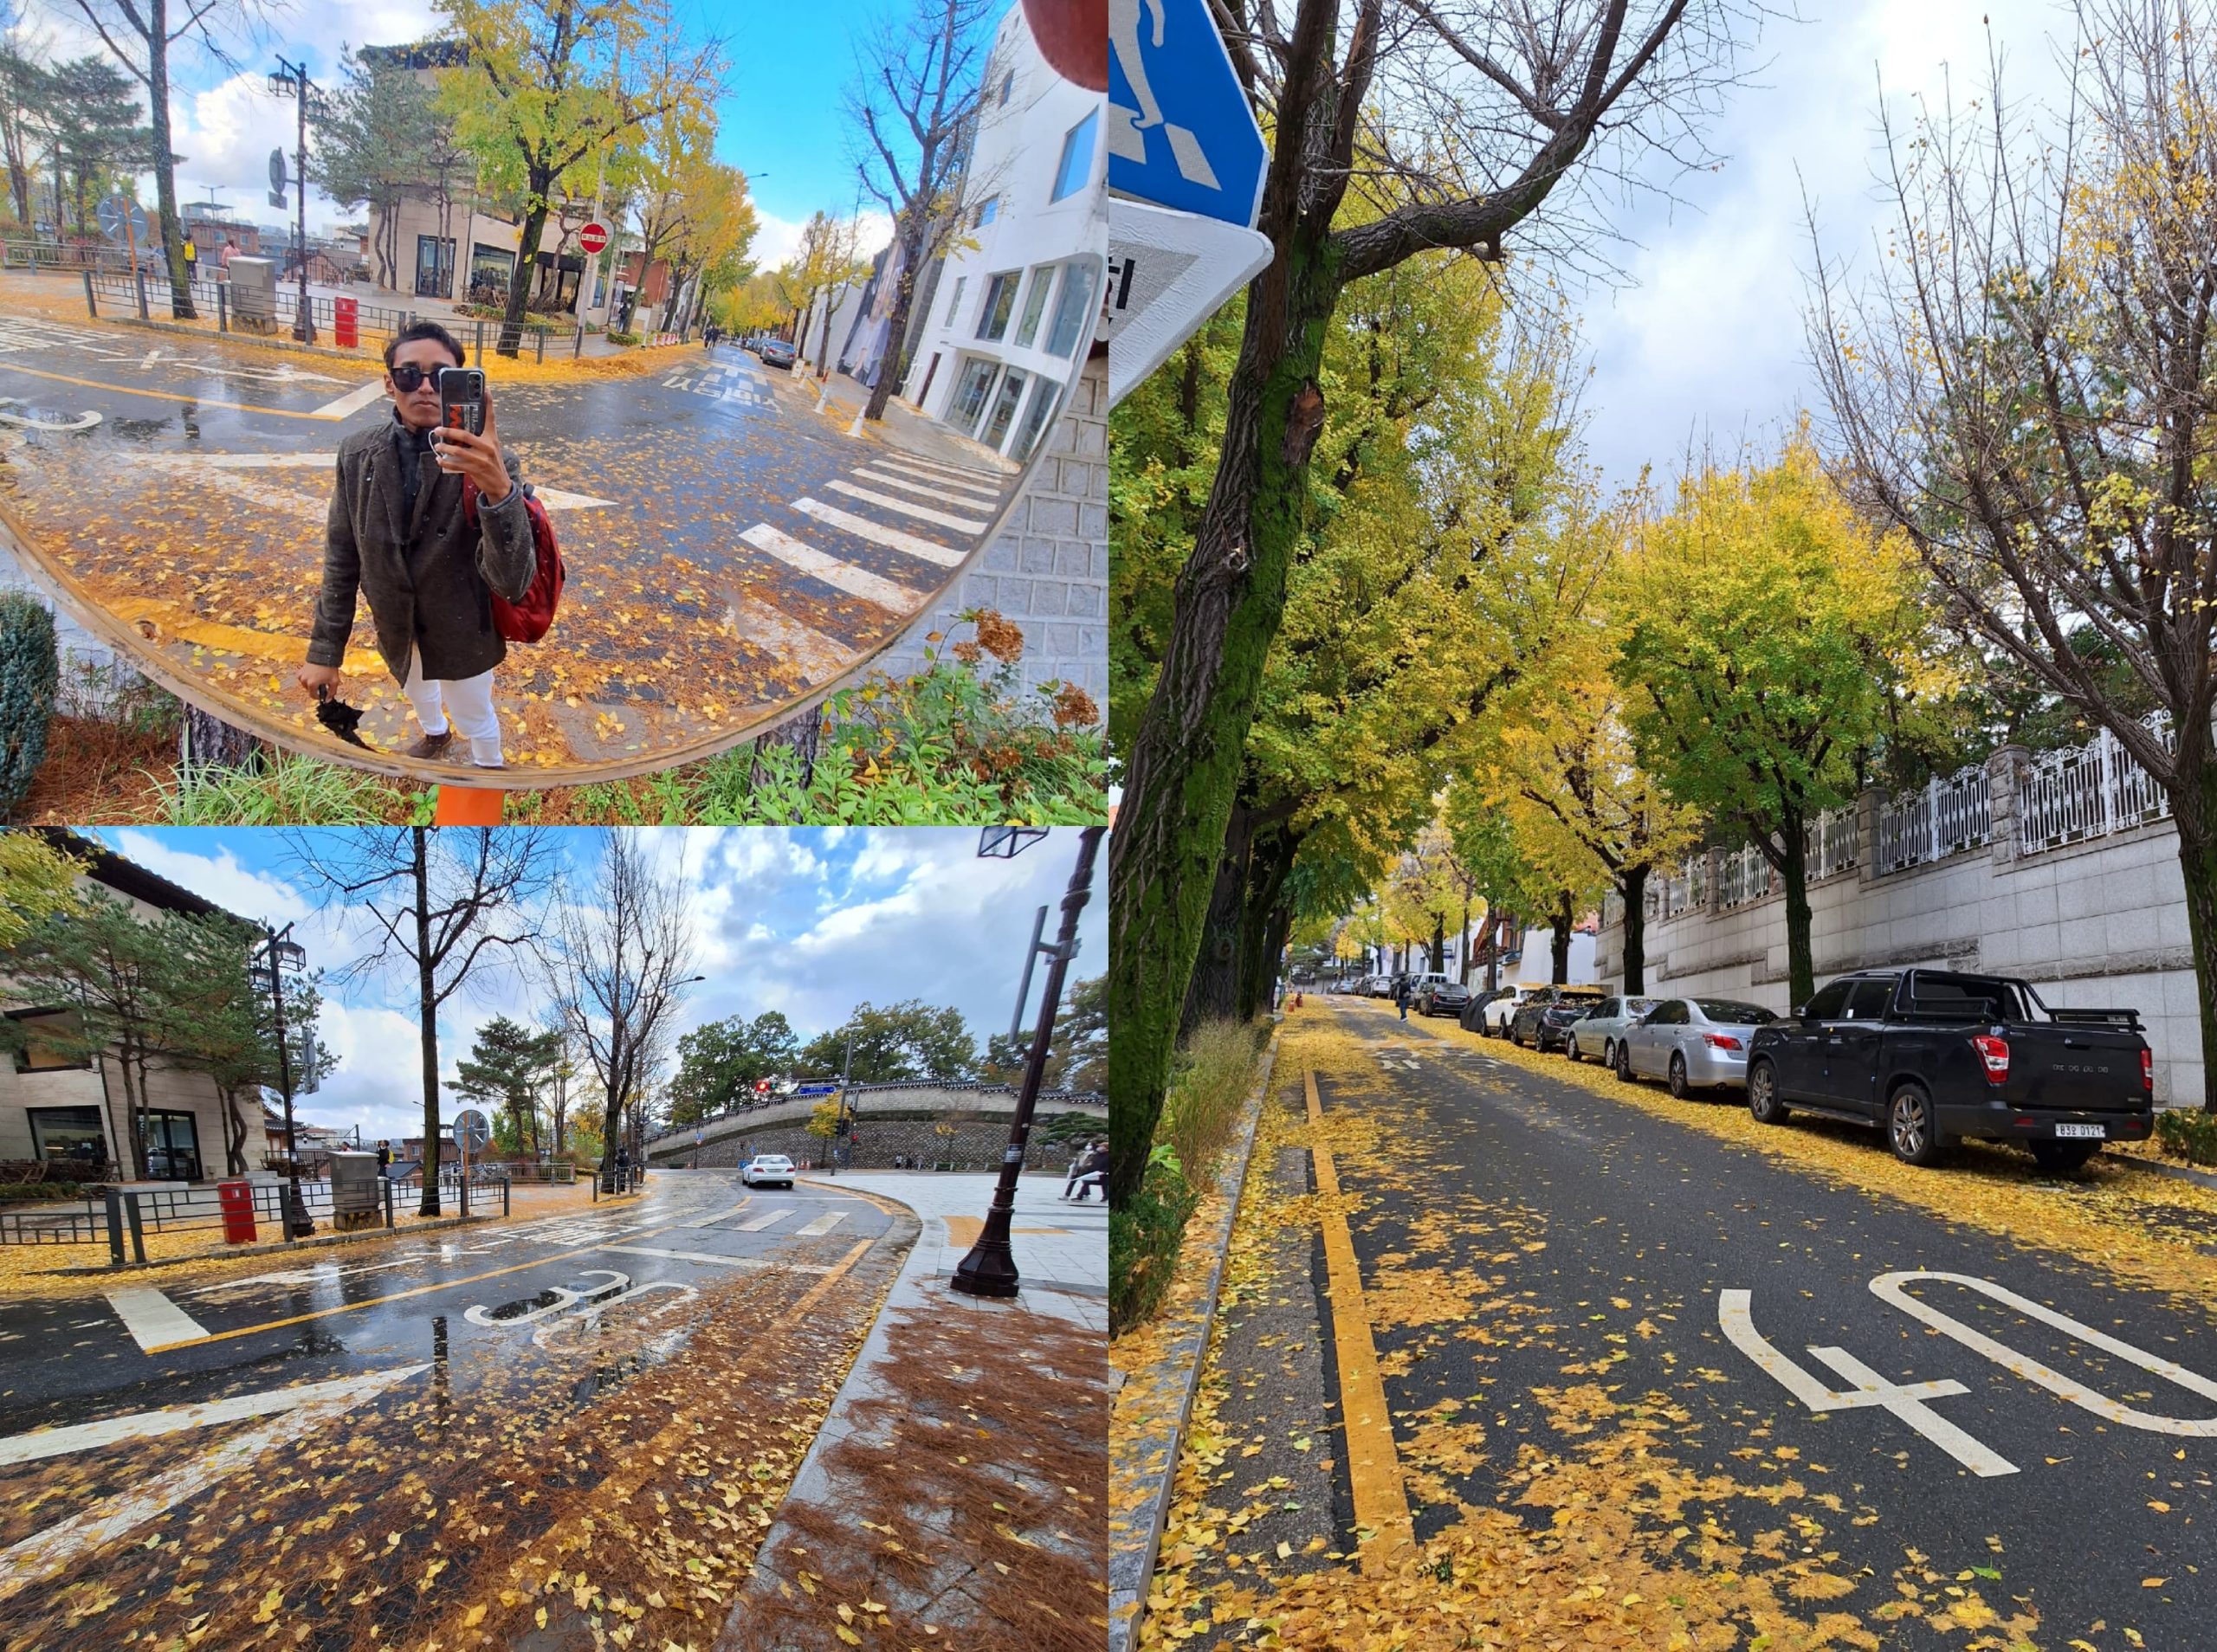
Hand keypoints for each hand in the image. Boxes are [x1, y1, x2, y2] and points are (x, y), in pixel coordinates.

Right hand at [298, 661, 342, 696]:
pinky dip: (307, 679)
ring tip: (319, 678)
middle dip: (316, 689)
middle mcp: (304, 680)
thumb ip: (331, 693)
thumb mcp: (334, 682)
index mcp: (312, 684)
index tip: (323, 695)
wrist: (324, 656)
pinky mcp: (299, 671)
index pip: (313, 696)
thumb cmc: (329, 668)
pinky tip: (314, 675)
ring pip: (305, 685)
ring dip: (311, 684)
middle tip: (323, 684)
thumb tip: (327, 700)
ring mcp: (301, 675)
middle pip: (309, 690)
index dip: (319, 697)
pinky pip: (303, 679)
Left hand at [431, 383, 510, 502]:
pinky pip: (457, 465)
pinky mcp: (476, 470)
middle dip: (449, 431)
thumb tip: (460, 427)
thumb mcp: (491, 447)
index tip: (485, 389)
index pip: (490, 417)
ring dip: (445, 448)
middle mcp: (488, 447)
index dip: (488, 402)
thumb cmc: (492, 462)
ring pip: (458, 451)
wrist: (500, 484)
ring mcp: (482, 459)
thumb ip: (479, 436)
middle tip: (438, 429)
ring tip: (437, 446)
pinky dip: (446, 463)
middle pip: (465, 435)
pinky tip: (439, 460)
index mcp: (492, 437)